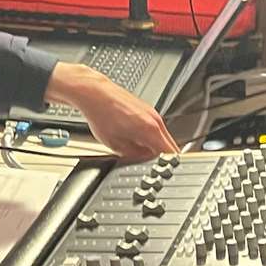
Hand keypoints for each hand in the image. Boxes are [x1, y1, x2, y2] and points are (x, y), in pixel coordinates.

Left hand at [43, 62, 177, 160]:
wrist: (95, 93)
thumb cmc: (101, 114)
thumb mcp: (115, 145)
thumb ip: (134, 156)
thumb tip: (144, 161)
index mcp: (151, 130)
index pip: (171, 154)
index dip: (168, 166)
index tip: (162, 171)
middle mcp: (155, 120)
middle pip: (170, 145)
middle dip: (161, 157)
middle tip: (148, 163)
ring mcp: (152, 113)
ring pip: (163, 136)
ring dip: (155, 145)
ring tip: (137, 148)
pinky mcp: (147, 109)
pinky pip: (155, 127)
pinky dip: (150, 135)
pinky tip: (134, 136)